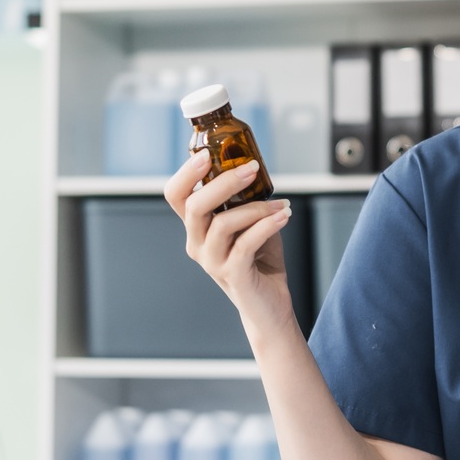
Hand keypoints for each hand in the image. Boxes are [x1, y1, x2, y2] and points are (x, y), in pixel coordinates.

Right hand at [163, 152, 295, 332]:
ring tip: (281, 205)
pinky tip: (283, 217)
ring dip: (256, 207)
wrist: (269, 305)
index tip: (206, 154)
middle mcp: (197, 244)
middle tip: (251, 168)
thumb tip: (255, 167)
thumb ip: (246, 199)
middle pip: (194, 206)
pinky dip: (266, 225)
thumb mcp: (250, 223)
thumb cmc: (259, 260)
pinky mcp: (233, 275)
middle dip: (223, 182)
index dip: (186, 173)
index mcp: (197, 228)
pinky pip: (246, 244)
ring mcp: (212, 262)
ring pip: (222, 223)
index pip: (176, 196)